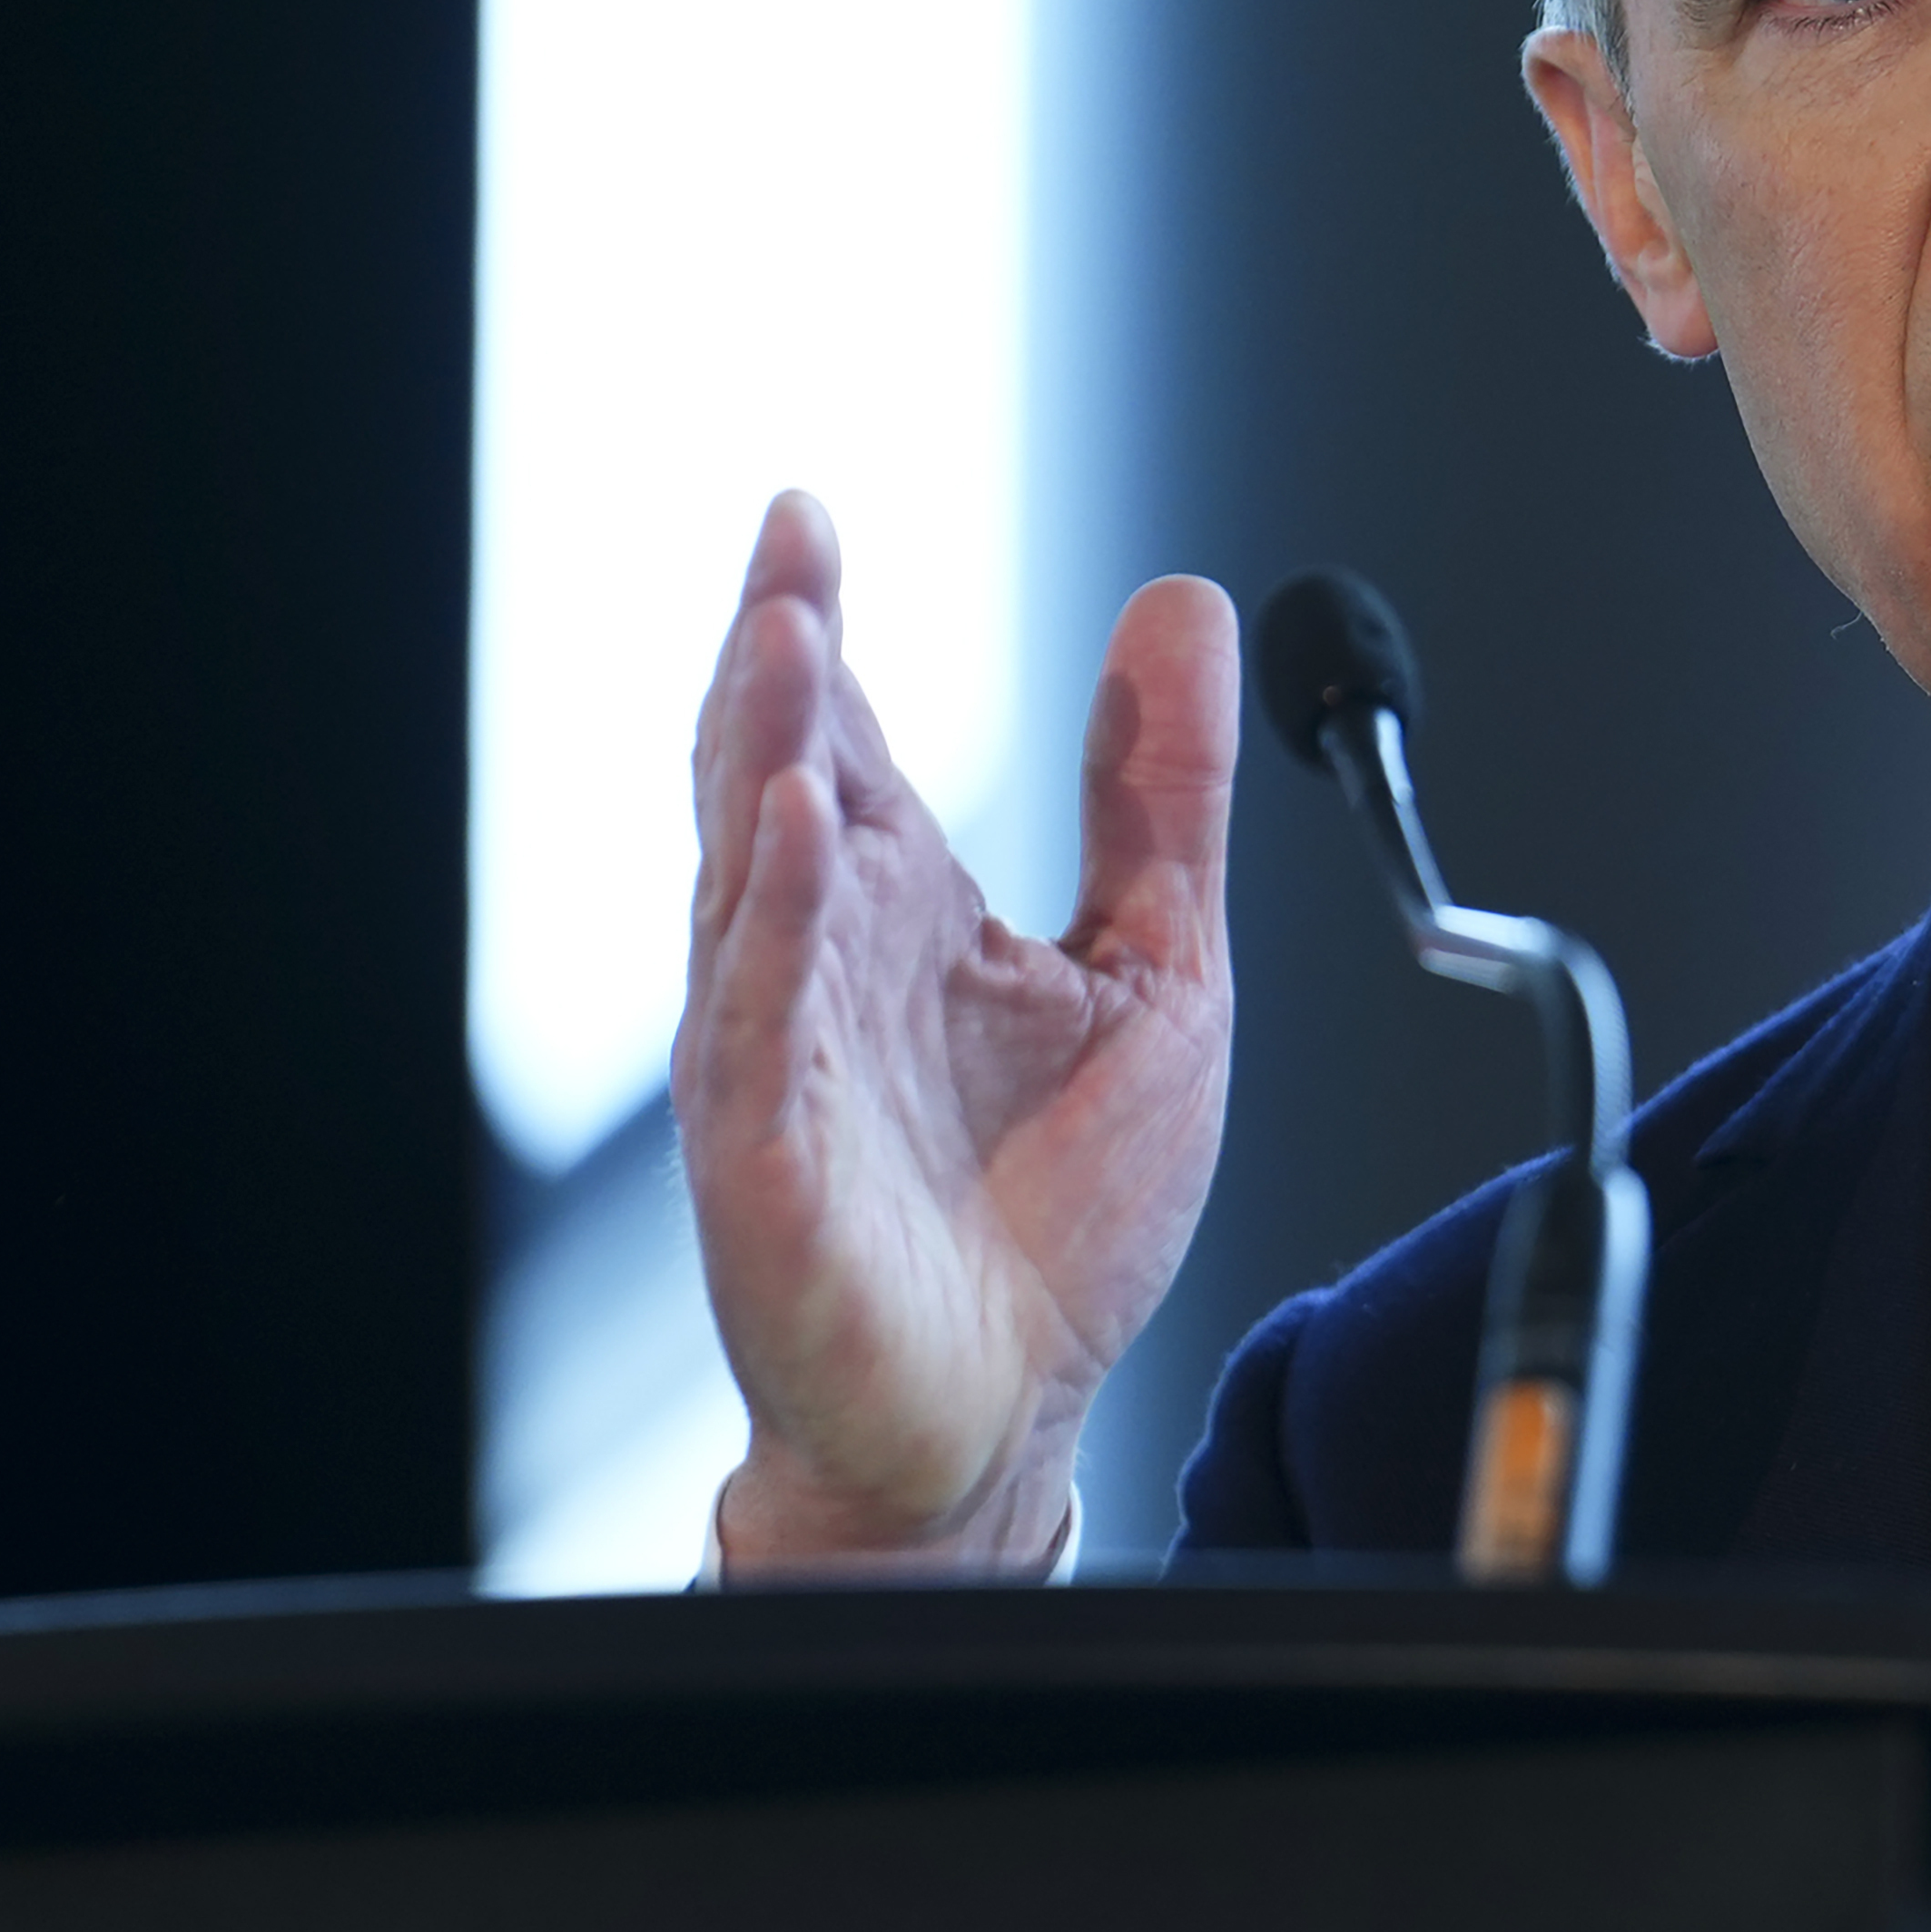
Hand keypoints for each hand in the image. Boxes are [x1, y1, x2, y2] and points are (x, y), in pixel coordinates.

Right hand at [676, 493, 1239, 1572]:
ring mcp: (782, 1058)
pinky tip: (791, 834)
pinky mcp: (768, 1163)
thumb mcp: (1160, 967)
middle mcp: (823, 967)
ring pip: (748, 881)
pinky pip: (757, 1026)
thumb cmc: (1055, 1216)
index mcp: (901, 914)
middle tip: (790, 549)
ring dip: (758, 756)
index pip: (841, 737)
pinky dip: (772, 926)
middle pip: (773, 779)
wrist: (1014, 1414)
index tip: (807, 517)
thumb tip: (1182, 611)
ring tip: (779, 637)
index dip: (816, 627)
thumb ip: (1159, 798)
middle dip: (775, 659)